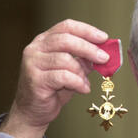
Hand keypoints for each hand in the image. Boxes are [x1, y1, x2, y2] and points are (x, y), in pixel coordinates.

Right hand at [0, 19, 109, 137]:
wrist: (34, 111)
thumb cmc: (53, 88)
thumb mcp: (73, 70)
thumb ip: (85, 60)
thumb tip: (105, 53)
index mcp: (45, 41)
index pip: (67, 26)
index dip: (87, 30)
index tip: (104, 38)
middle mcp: (36, 48)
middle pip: (66, 39)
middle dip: (89, 48)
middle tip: (104, 58)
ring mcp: (33, 63)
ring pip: (65, 59)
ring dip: (81, 72)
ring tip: (85, 82)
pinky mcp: (35, 79)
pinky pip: (63, 76)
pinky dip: (78, 83)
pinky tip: (83, 89)